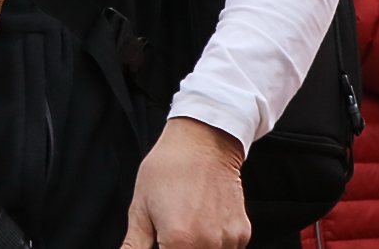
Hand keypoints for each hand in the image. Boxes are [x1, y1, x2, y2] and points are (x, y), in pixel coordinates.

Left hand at [121, 117, 249, 248]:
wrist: (203, 141)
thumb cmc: (169, 168)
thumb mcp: (140, 207)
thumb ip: (135, 245)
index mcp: (179, 242)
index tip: (161, 242)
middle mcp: (208, 245)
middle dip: (178, 247)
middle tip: (170, 232)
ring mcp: (228, 240)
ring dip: (198, 247)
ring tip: (187, 223)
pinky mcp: (242, 233)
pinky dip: (214, 243)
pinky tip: (203, 221)